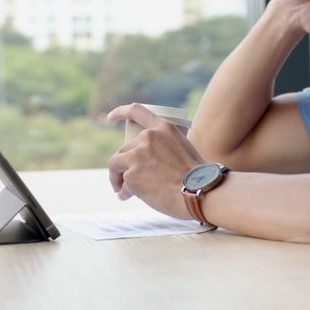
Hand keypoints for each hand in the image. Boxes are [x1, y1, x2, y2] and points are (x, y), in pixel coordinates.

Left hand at [106, 104, 205, 219]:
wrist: (199, 192)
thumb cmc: (195, 176)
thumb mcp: (183, 148)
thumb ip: (164, 148)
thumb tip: (146, 162)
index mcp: (163, 128)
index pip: (136, 111)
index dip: (120, 112)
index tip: (110, 118)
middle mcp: (148, 138)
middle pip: (124, 148)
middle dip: (123, 163)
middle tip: (127, 178)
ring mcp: (137, 156)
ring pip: (116, 164)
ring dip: (116, 177)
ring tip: (121, 189)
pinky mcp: (131, 175)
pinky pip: (122, 184)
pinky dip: (124, 192)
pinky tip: (128, 197)